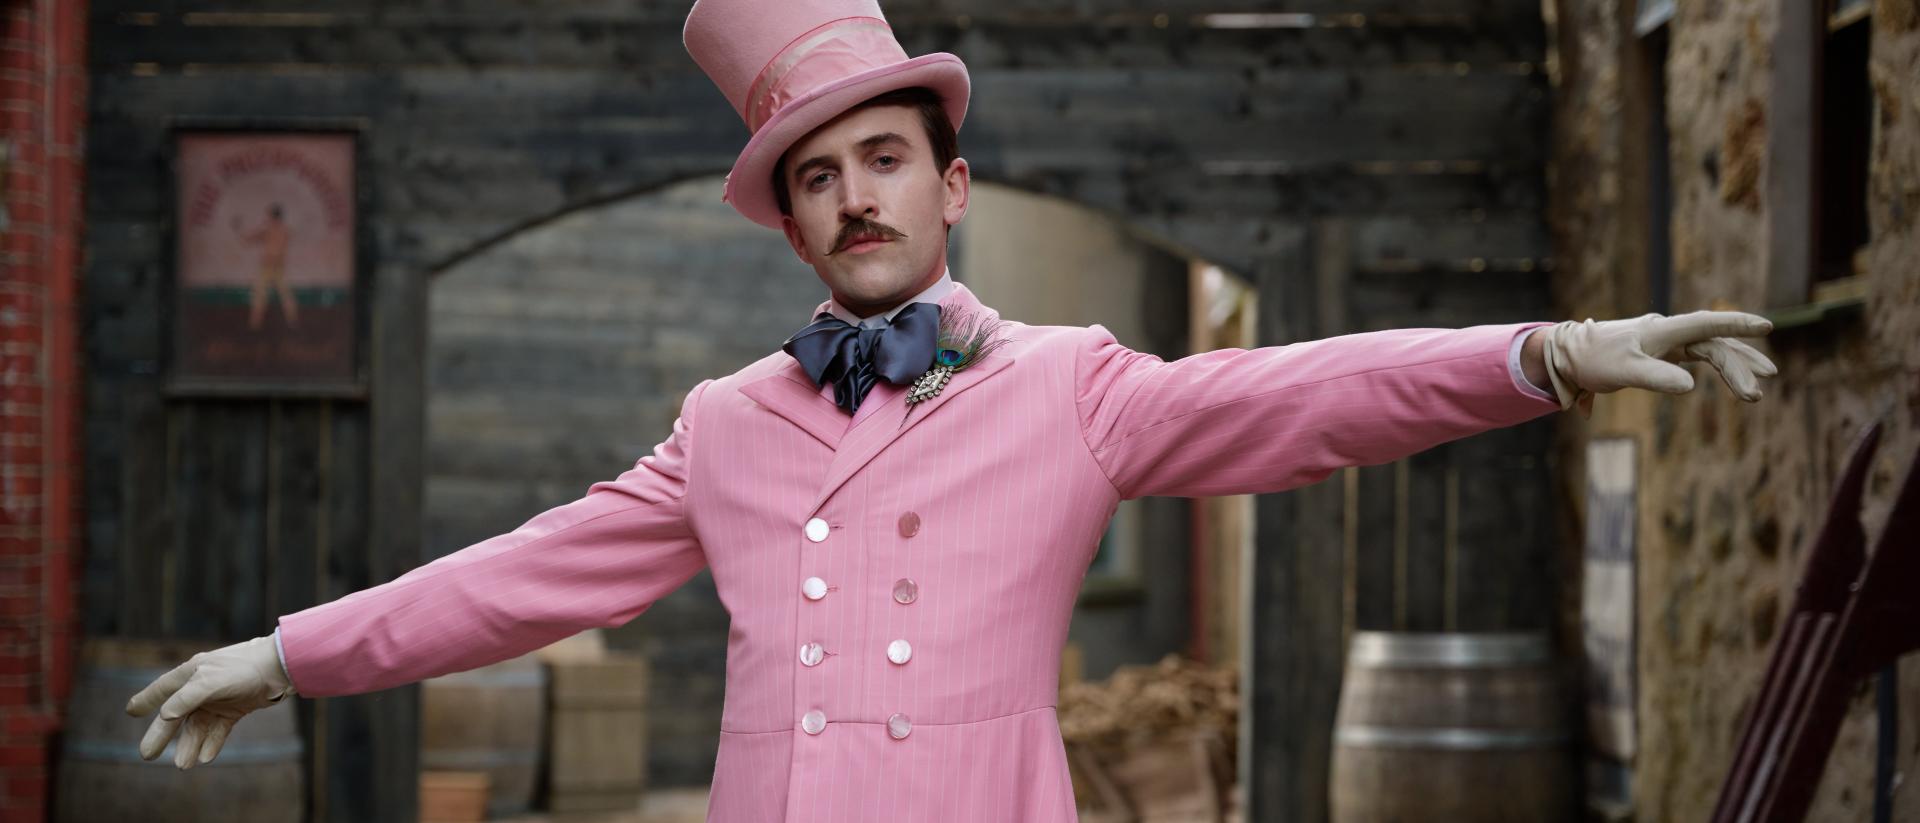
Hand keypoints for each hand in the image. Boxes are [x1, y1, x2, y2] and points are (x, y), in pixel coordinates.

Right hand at [124, 635, 295, 769]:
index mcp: (191, 674)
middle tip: (146, 755)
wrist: (280, 668)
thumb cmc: (242, 669)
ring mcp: (217, 700)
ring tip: (184, 765)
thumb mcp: (210, 681)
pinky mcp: (234, 710)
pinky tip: (205, 757)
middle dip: (161, 735)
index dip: (146, 700)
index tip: (131, 711)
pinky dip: (211, 743)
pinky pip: (217, 730)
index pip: (162, 689)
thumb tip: (165, 715)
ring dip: (190, 745)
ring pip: (197, 727)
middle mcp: (200, 688)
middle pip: (176, 716)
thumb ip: (187, 697)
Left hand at [1537, 310, 1777, 417]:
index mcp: (1661, 330)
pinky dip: (1718, 365)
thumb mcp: (1623, 371)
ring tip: (1758, 389)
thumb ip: (1655, 377)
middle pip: (1713, 344)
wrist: (1569, 355)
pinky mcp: (1663, 352)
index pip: (1706, 324)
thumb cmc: (1594, 360)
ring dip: (1734, 367)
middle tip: (1756, 393)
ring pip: (1710, 350)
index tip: (1765, 326)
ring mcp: (1668, 341)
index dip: (1736, 324)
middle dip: (1737, 366)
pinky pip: (1699, 356)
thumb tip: (1690, 387)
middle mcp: (1669, 331)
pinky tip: (1734, 377)